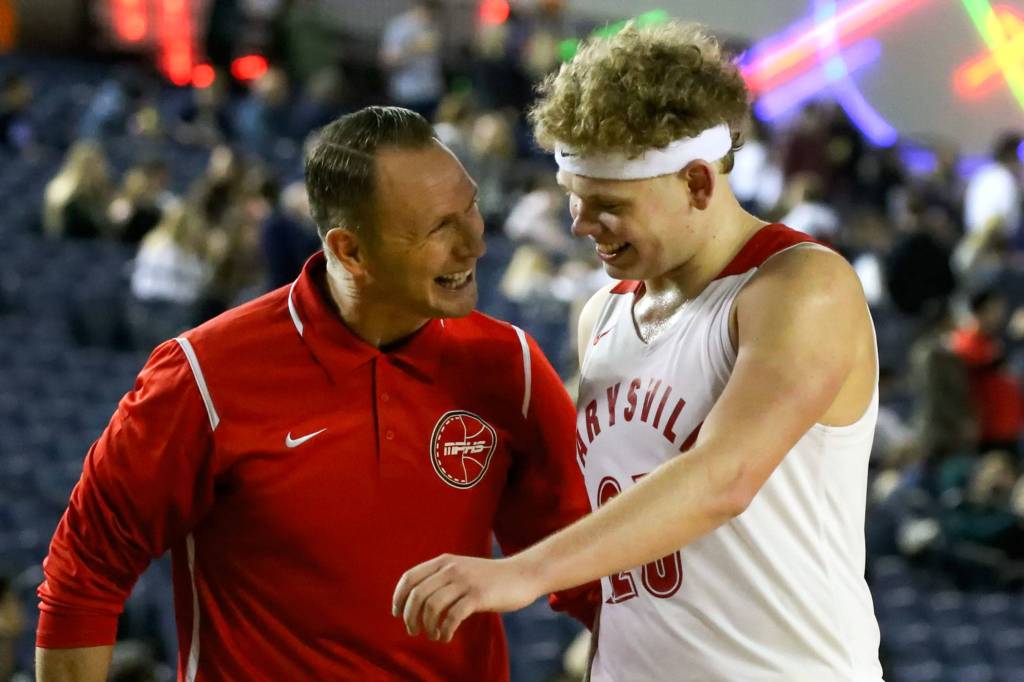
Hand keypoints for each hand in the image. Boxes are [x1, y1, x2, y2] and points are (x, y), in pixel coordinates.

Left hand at [392, 554, 542, 641]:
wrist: (522, 574)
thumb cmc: (489, 578)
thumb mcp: (462, 570)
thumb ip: (441, 578)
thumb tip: (415, 601)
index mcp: (444, 561)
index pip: (410, 577)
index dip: (399, 597)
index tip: (397, 614)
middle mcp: (451, 569)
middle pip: (417, 595)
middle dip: (410, 617)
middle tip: (414, 631)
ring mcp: (465, 582)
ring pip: (432, 607)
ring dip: (428, 627)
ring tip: (434, 635)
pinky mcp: (478, 596)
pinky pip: (452, 617)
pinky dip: (444, 631)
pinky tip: (446, 636)